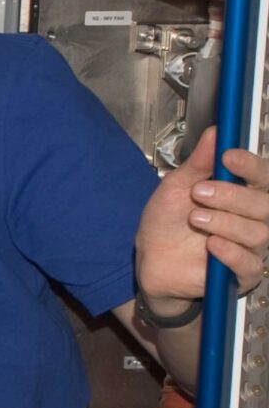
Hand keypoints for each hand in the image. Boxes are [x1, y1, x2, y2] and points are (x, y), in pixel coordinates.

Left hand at [135, 130, 268, 312]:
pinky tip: (212, 245)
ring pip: (259, 233)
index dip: (251, 165)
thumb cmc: (168, 222)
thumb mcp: (176, 188)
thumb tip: (216, 133)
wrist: (150, 259)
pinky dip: (232, 253)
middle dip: (233, 196)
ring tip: (196, 218)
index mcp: (244, 193)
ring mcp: (251, 247)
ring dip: (226, 223)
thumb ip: (198, 163)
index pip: (264, 176)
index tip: (228, 157)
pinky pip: (250, 265)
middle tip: (199, 193)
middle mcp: (255, 218)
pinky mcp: (241, 275)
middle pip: (266, 204)